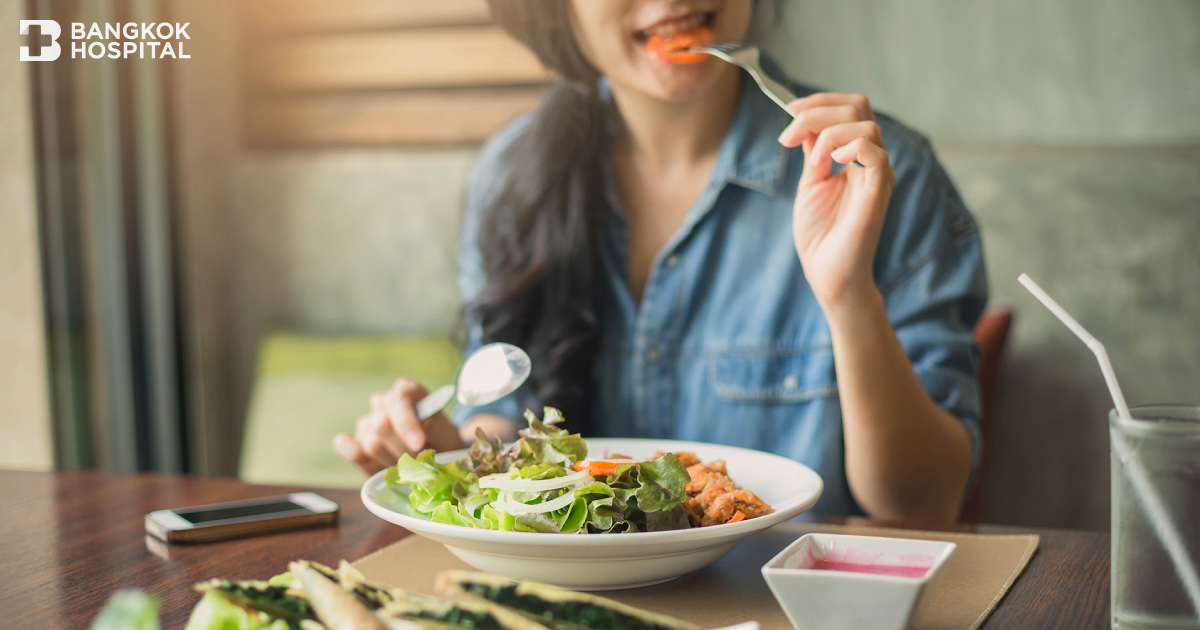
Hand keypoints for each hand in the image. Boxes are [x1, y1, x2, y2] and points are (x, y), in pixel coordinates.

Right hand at [333, 378, 464, 475]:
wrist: (434, 454)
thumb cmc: (442, 440)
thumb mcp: (448, 434)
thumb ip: (436, 429)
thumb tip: (418, 430)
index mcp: (407, 391)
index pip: (400, 401)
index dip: (407, 424)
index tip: (419, 444)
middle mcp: (383, 402)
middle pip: (382, 425)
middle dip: (403, 450)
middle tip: (419, 462)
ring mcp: (367, 421)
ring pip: (371, 444)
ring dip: (391, 461)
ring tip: (407, 466)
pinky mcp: (355, 441)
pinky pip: (344, 445)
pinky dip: (357, 457)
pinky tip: (377, 466)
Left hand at [778, 93, 895, 312]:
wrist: (827, 274)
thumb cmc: (819, 235)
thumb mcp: (810, 183)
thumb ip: (813, 151)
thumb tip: (805, 121)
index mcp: (855, 156)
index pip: (850, 109)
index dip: (820, 102)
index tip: (789, 111)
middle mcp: (871, 160)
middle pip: (858, 107)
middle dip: (817, 111)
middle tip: (788, 135)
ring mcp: (878, 175)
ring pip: (866, 125)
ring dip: (828, 132)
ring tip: (812, 160)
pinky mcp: (879, 192)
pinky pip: (875, 153)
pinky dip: (850, 147)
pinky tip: (830, 162)